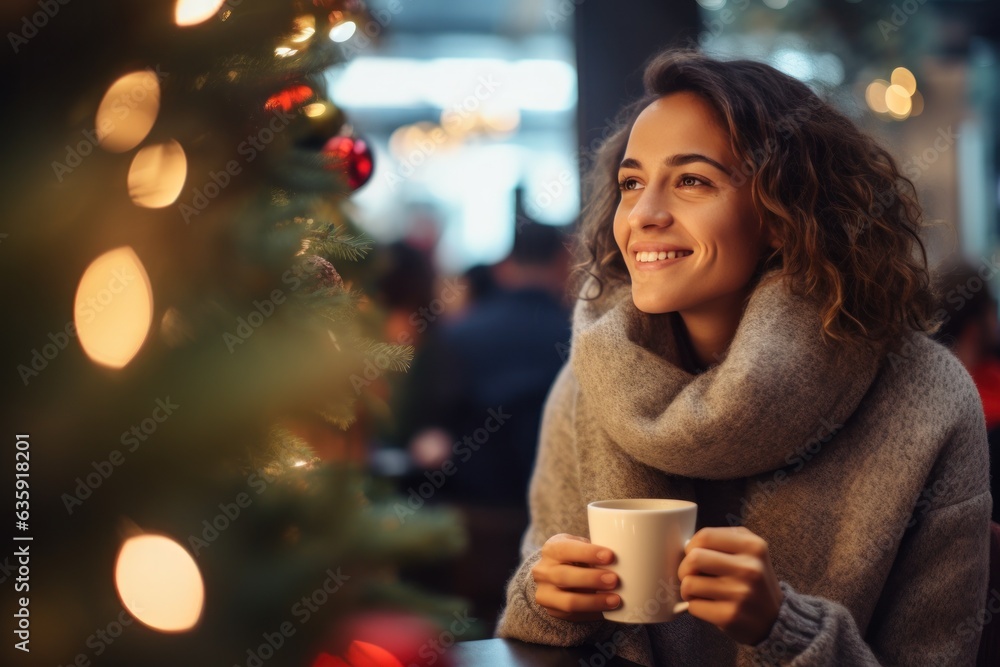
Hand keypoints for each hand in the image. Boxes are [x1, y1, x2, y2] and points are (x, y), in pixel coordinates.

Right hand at [531, 534, 620, 621]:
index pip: (567, 549)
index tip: (610, 556)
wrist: (554, 573)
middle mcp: (543, 571)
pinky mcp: (552, 610)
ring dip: (594, 601)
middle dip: (592, 579)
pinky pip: (573, 616)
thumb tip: (624, 558)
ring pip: (569, 601)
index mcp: (551, 549)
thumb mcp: (579, 546)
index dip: (588, 553)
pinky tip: (607, 611)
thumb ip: (594, 551)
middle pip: (565, 577)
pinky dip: (592, 613)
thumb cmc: (574, 556)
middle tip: (615, 580)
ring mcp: (545, 593)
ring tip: (615, 600)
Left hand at [677, 526, 782, 645]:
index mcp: (752, 546)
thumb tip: (687, 546)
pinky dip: (694, 605)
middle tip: (690, 575)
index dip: (691, 545)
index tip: (693, 554)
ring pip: (690, 584)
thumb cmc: (752, 580)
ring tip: (699, 591)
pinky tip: (707, 605)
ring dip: (687, 589)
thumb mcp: (749, 551)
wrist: (774, 618)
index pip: (705, 536)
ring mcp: (740, 593)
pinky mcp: (731, 616)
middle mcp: (749, 568)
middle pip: (694, 558)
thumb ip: (722, 541)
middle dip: (684, 568)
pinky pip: (694, 606)